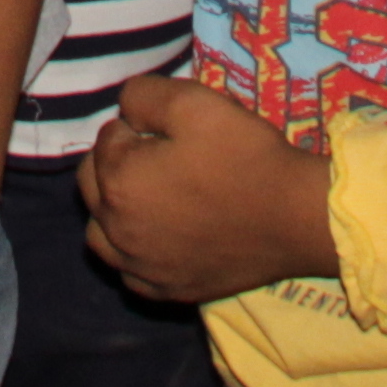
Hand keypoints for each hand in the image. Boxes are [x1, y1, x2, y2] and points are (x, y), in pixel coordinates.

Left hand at [81, 73, 336, 304]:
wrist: (294, 217)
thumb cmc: (244, 156)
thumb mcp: (194, 101)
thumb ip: (143, 95)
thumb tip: (124, 109)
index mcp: (118, 182)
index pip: (106, 138)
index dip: (136, 125)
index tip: (167, 127)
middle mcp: (117, 230)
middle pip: (92, 184)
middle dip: (115, 162)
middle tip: (157, 154)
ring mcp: (141, 267)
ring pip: (99, 235)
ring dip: (112, 210)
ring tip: (146, 196)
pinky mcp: (167, 291)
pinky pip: (129, 274)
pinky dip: (133, 254)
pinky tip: (157, 239)